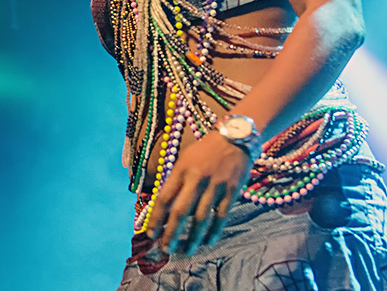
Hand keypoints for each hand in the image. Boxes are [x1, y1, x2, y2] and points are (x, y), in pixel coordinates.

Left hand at [145, 131, 251, 255]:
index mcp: (181, 170)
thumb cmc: (205, 151)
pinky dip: (214, 231)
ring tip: (187, 250)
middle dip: (171, 233)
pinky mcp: (231, 191)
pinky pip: (221, 216)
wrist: (235, 137)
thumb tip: (165, 209)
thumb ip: (176, 182)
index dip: (155, 217)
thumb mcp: (185, 159)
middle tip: (166, 249)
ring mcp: (215, 185)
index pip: (164, 198)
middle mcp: (197, 178)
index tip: (150, 233)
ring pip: (201, 218)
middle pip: (180, 211)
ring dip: (192, 238)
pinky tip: (208, 241)